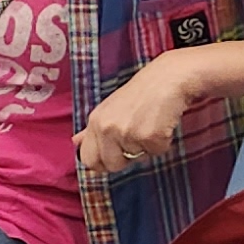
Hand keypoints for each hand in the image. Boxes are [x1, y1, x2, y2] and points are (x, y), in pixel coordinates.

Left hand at [74, 55, 199, 173]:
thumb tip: (75, 142)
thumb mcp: (110, 108)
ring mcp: (127, 133)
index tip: (115, 155)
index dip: (102, 162)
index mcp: (95, 122)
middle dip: (126, 159)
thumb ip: (92, 129)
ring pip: (137, 158)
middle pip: (111, 165)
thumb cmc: (141, 93)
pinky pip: (157, 152)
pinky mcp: (150, 137)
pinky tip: (162, 123)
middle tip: (136, 136)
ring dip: (146, 147)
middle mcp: (107, 128)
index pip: (88, 159)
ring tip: (150, 123)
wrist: (169, 77)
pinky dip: (163, 142)